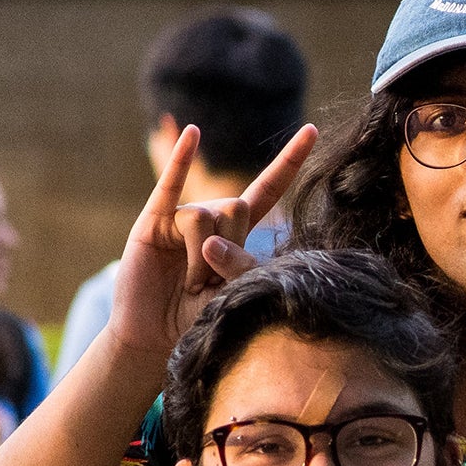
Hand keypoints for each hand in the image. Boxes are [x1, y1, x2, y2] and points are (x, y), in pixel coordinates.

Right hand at [101, 122, 322, 362]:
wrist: (153, 334)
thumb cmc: (196, 316)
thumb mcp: (232, 297)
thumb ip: (239, 270)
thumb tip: (211, 243)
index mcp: (236, 231)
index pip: (268, 189)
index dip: (289, 162)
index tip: (312, 131)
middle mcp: (210, 215)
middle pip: (236, 206)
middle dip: (227, 249)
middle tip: (208, 282)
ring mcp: (180, 216)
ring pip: (205, 216)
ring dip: (199, 259)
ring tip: (188, 282)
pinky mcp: (153, 222)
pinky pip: (170, 185)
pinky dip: (181, 158)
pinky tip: (192, 133)